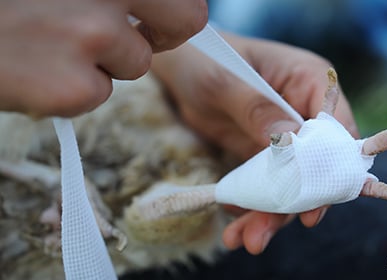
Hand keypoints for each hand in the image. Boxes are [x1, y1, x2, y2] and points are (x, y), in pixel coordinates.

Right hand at [0, 0, 206, 116]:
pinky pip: (97, 94)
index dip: (172, 8)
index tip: (154, 18)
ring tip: (53, 48)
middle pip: (185, 21)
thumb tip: (150, 7)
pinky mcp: (75, 88)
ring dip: (103, 63)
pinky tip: (37, 71)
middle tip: (137, 39)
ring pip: (135, 64)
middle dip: (164, 33)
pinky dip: (72, 90)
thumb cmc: (9, 6)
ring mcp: (92, 39)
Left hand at [152, 32, 357, 253]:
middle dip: (290, 204)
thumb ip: (259, 110)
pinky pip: (268, 184)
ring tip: (242, 239)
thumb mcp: (229, 83)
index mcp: (309, 83)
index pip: (335, 130)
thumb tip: (290, 142)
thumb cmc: (210, 61)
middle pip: (314, 165)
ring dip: (268, 213)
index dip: (330, 169)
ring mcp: (286, 137)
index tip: (312, 207)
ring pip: (290, 182)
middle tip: (260, 236)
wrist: (184, 69)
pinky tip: (233, 219)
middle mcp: (304, 113)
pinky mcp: (265, 154)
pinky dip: (253, 205)